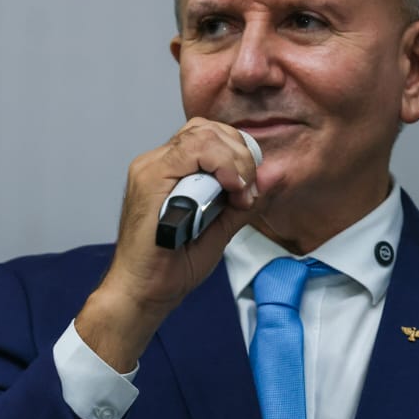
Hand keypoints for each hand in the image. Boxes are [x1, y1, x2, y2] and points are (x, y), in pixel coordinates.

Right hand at [75, 119, 259, 370]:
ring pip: (200, 134)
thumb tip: (274, 175)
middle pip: (207, 129)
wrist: (144, 290)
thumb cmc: (173, 264)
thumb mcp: (221, 228)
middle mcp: (158, 162)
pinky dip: (218, 165)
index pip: (211, 136)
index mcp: (173, 170)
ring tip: (238, 190)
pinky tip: (229, 187)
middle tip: (247, 189)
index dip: (240, 153)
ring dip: (231, 159)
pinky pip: (188, 152)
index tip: (250, 187)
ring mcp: (151, 168)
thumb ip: (245, 202)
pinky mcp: (148, 179)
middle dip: (240, 152)